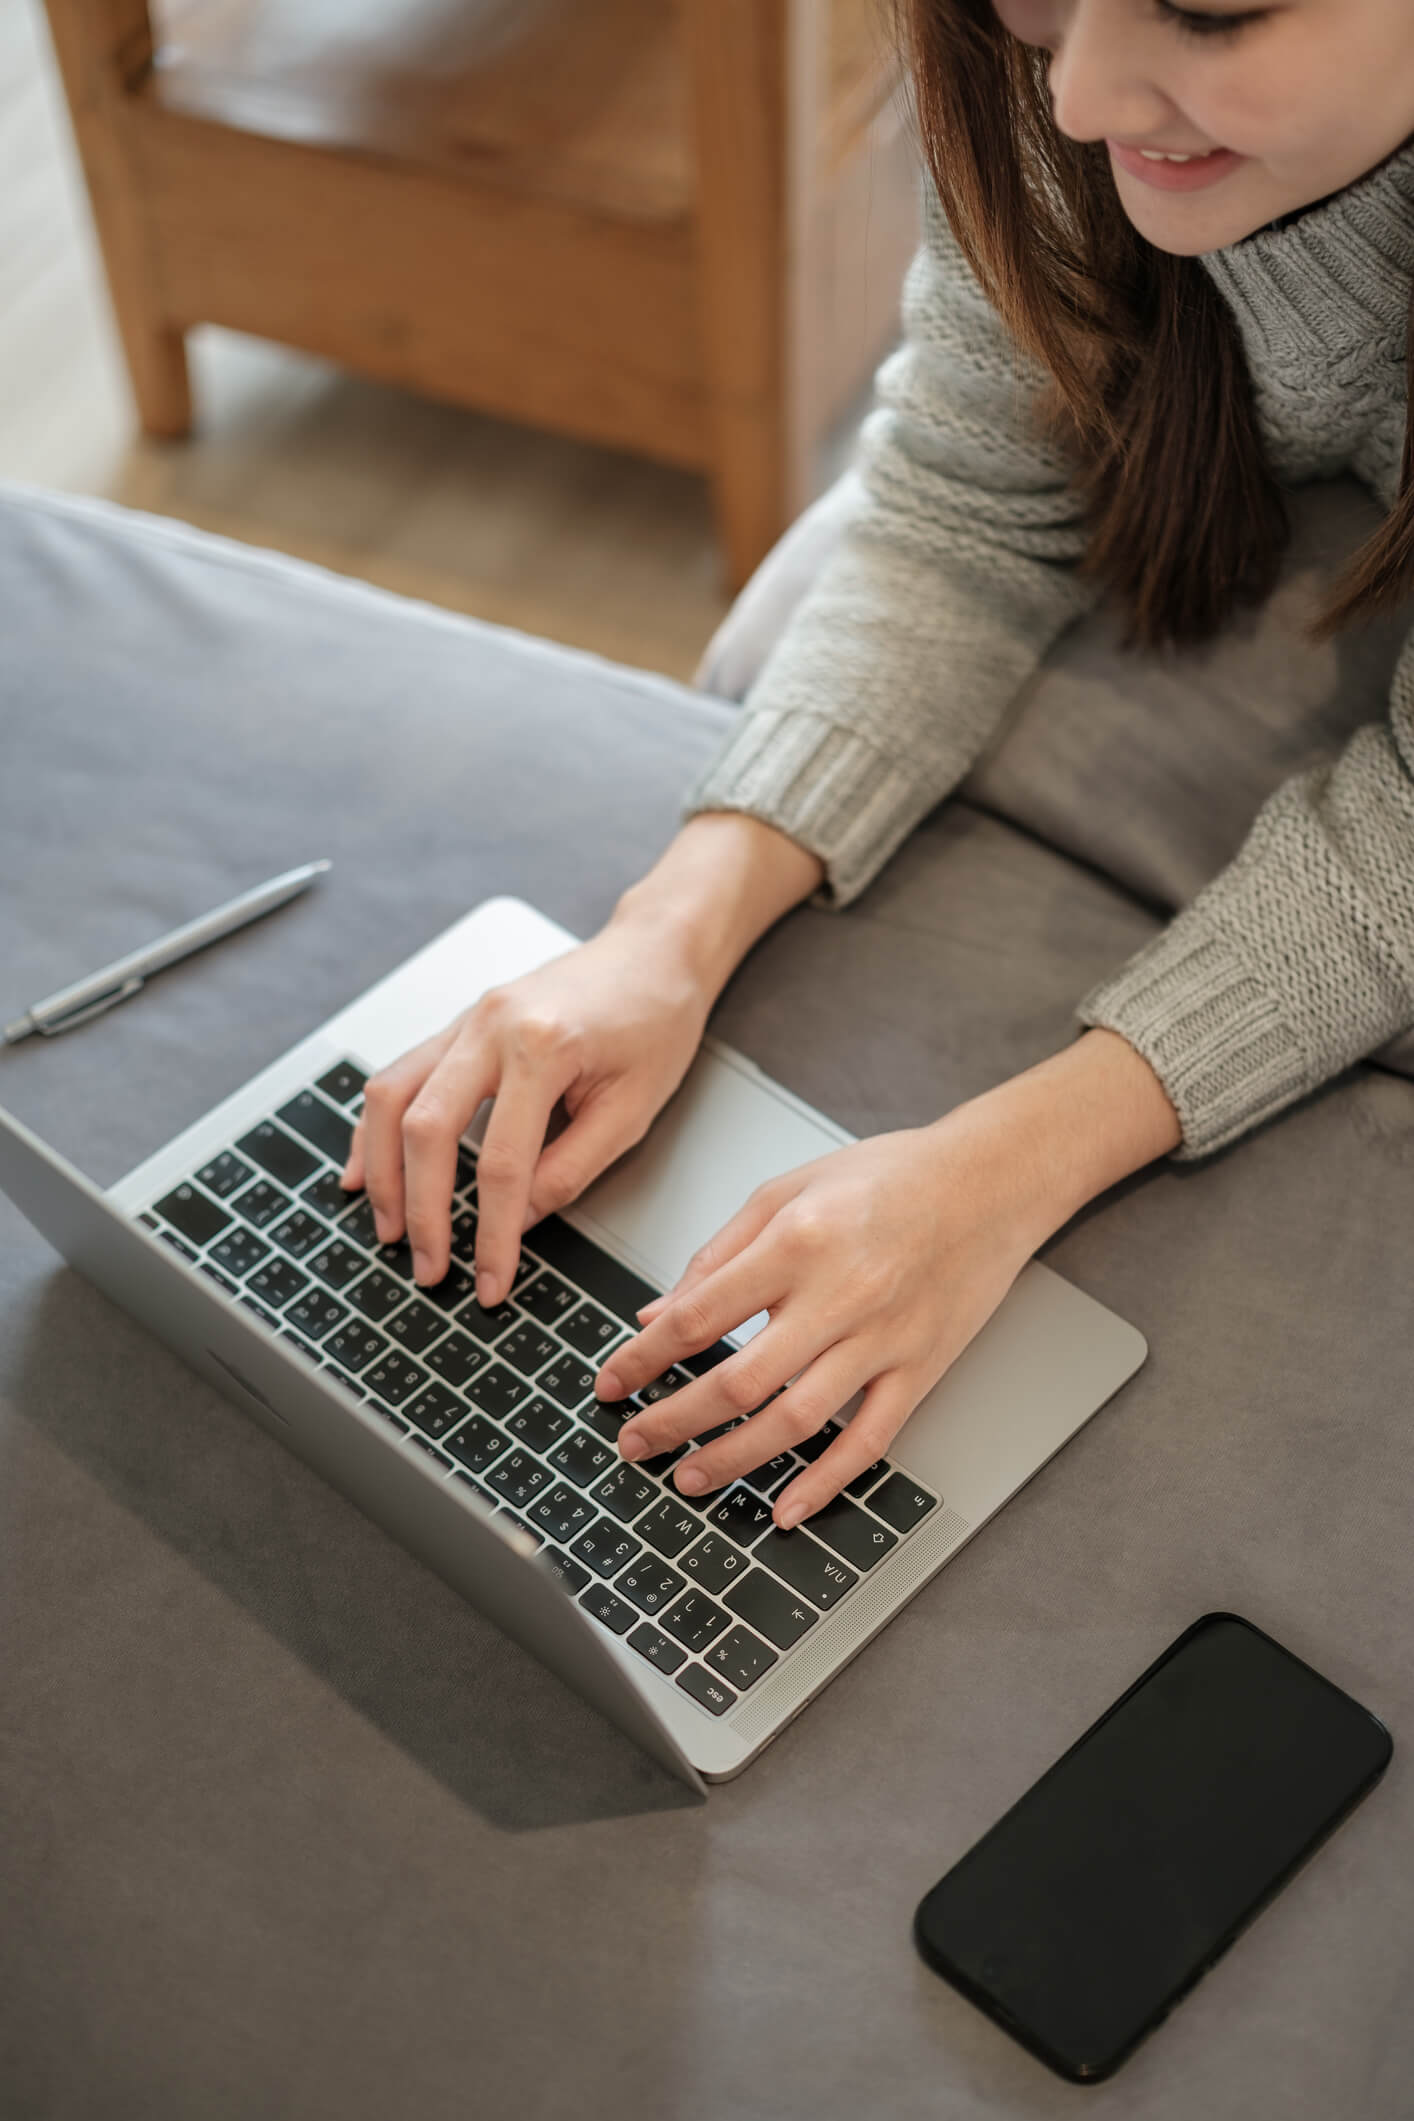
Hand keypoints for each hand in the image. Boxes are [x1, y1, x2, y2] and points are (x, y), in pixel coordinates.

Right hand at [341, 918, 712, 1298]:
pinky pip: (398, 1076)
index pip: (501, 1163)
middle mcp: (491, 1026)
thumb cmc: (656, 1019)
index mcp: (543, 1046)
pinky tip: (364, 1168)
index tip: (491, 1280)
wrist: (653, 951)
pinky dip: (374, 1127)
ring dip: (383, 1171)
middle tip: (428, 1266)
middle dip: (421, 1209)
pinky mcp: (459, 1025)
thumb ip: (571, 1170)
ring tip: (389, 1228)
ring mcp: (467, 1020)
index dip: (491, 1232)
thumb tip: (516, 1222)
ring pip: (392, 1098)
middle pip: (427, 1130)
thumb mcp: (633, 1109)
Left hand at [597, 1031, 1179, 1527]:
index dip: (643, 1359)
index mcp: (797, 1240)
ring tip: (689, 1478)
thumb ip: (717, 1255)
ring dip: (733, 1460)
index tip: (612, 1383)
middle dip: (674, 1421)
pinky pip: (869, 1441)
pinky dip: (824, 1482)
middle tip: (636, 1442)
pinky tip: (786, 1508)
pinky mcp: (920, 1369)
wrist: (988, 1182)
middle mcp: (840, 1294)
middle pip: (739, 1381)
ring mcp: (884, 1339)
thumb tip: (656, 1314)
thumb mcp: (786, 1189)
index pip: (698, 1317)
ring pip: (796, 1421)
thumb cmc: (887, 1177)